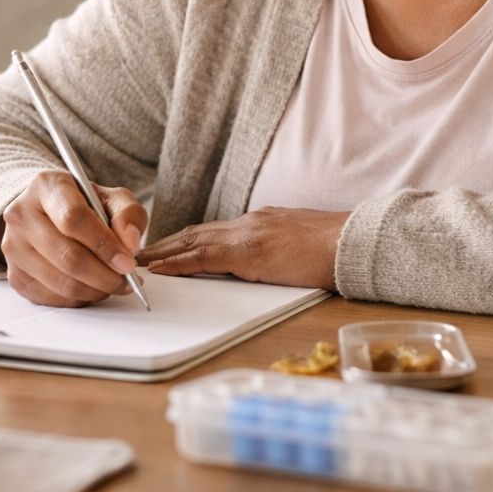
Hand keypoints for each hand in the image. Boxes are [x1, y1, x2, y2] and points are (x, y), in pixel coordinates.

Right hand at [0, 171, 147, 306]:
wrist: (48, 214)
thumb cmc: (83, 205)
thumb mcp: (111, 198)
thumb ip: (128, 214)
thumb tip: (130, 243)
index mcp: (45, 186)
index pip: (73, 218)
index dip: (104, 244)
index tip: (127, 262)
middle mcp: (21, 214)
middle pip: (67, 256)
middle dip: (105, 275)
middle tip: (127, 280)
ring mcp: (13, 247)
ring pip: (61, 282)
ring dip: (96, 290)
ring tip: (114, 284)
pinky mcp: (14, 276)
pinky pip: (52, 298)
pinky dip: (80, 299)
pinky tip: (93, 288)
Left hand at [138, 207, 348, 290]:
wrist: (352, 241)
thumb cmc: (336, 248)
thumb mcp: (300, 243)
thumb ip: (279, 248)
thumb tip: (270, 259)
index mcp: (262, 221)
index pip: (215, 230)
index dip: (188, 240)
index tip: (168, 247)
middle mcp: (249, 223)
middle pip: (197, 232)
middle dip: (167, 244)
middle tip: (141, 253)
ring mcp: (247, 234)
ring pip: (192, 242)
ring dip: (164, 253)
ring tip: (140, 261)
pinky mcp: (248, 252)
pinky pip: (202, 257)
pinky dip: (177, 263)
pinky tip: (160, 270)